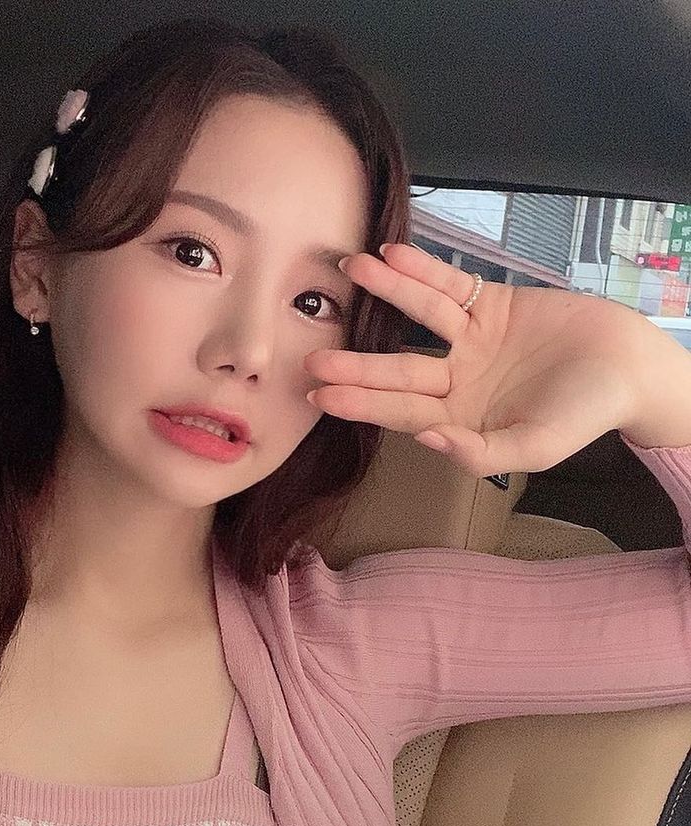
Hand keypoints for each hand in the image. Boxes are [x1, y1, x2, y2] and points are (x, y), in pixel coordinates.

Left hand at [303, 243, 686, 475]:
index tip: (320, 397)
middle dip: (355, 364)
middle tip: (311, 357)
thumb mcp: (534, 448)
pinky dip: (423, 270)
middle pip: (396, 369)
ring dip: (385, 294)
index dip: (360, 404)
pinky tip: (391, 255)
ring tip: (351, 271)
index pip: (399, 412)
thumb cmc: (584, 415)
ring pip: (418, 315)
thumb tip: (428, 441)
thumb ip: (481, 454)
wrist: (631, 368)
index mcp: (459, 420)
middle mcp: (455, 381)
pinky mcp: (491, 305)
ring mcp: (470, 341)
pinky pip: (451, 286)